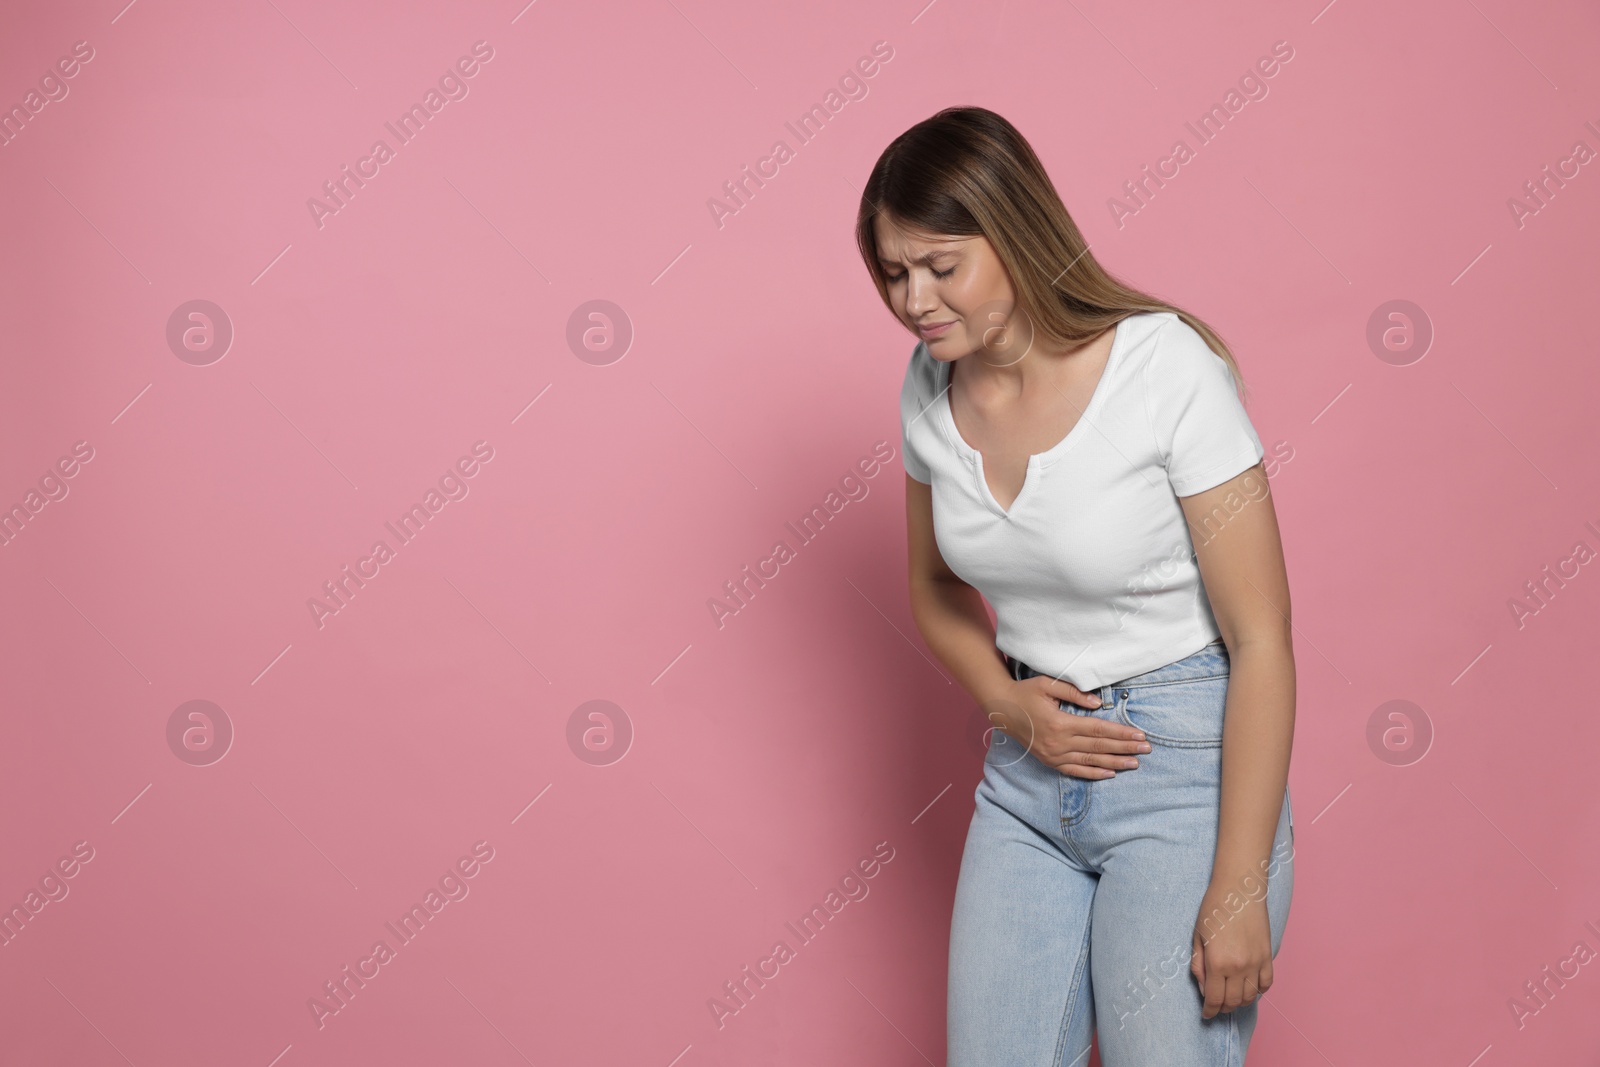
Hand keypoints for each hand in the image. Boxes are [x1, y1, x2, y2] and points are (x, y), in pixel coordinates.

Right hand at [980, 676, 1149, 778]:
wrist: (1001, 708)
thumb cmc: (1026, 693)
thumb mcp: (1048, 685)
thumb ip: (1074, 693)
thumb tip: (1099, 704)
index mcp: (1060, 723)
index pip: (1098, 729)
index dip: (1120, 733)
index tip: (1139, 735)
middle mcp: (1058, 742)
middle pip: (1098, 746)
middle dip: (1124, 748)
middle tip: (1146, 749)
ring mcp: (1053, 755)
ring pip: (1090, 761)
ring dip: (1114, 762)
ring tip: (1134, 763)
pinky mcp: (1049, 761)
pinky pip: (1075, 770)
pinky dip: (1093, 773)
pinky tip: (1110, 773)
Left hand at [1190, 882, 1273, 1017]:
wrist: (1240, 889)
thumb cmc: (1214, 908)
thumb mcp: (1197, 936)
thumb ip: (1198, 965)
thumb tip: (1204, 988)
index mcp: (1218, 962)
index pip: (1214, 999)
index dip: (1209, 1011)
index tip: (1206, 1014)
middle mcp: (1239, 967)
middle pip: (1233, 1002)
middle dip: (1223, 1008)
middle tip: (1216, 1005)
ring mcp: (1256, 963)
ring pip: (1251, 996)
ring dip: (1240, 1001)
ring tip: (1230, 997)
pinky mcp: (1268, 956)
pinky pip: (1266, 983)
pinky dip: (1258, 991)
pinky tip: (1249, 988)